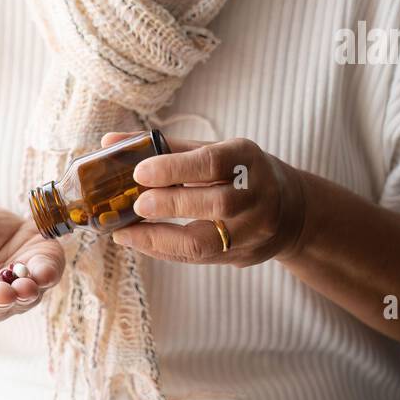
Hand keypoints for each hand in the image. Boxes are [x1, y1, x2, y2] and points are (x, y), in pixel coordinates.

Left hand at [102, 132, 308, 266]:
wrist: (290, 211)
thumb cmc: (237, 173)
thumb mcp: (212, 151)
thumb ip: (163, 148)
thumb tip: (109, 141)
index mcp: (247, 159)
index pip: (212, 163)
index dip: (174, 168)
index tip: (140, 172)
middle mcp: (256, 196)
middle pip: (215, 204)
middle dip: (170, 205)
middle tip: (136, 204)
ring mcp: (252, 231)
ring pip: (206, 242)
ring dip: (159, 237)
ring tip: (125, 230)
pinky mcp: (241, 255)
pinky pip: (197, 258)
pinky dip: (163, 250)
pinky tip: (138, 241)